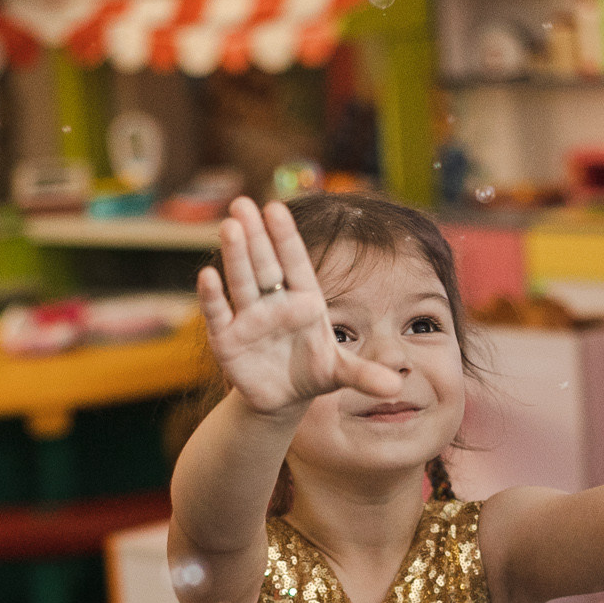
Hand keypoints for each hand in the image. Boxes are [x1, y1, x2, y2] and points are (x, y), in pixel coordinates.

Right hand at [196, 197, 400, 416]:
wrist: (282, 399)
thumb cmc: (313, 373)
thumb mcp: (341, 373)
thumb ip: (365, 375)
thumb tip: (396, 389)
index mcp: (304, 300)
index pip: (294, 263)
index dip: (285, 237)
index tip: (275, 207)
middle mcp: (274, 303)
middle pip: (264, 264)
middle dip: (255, 236)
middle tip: (243, 203)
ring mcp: (249, 318)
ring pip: (242, 281)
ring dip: (235, 256)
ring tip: (230, 226)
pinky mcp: (227, 339)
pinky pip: (219, 314)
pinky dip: (212, 297)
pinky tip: (207, 276)